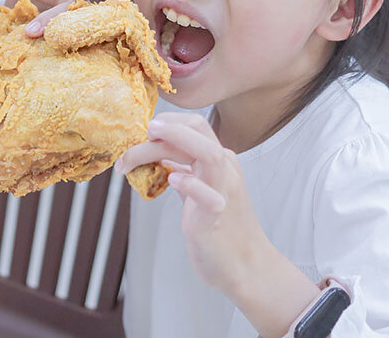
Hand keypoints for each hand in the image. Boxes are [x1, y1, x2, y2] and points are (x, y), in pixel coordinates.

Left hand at [116, 112, 268, 296]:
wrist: (246, 266)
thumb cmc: (220, 229)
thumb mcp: (200, 191)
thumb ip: (184, 171)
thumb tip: (159, 155)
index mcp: (219, 161)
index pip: (195, 125)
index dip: (168, 122)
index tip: (145, 130)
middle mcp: (224, 170)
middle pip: (199, 130)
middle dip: (167, 125)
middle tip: (142, 132)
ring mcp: (224, 191)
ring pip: (209, 154)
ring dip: (175, 140)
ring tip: (149, 140)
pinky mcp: (217, 217)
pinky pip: (208, 196)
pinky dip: (190, 184)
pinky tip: (173, 180)